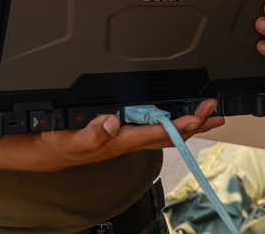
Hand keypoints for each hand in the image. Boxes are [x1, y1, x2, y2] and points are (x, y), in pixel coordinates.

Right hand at [32, 99, 224, 170]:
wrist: (49, 152)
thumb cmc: (60, 145)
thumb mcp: (69, 139)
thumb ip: (90, 134)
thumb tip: (112, 121)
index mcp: (119, 140)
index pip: (155, 132)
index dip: (178, 125)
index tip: (198, 116)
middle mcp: (128, 140)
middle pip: (169, 134)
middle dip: (195, 123)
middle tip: (215, 111)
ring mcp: (128, 138)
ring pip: (166, 132)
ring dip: (190, 124)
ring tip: (211, 116)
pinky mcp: (124, 134)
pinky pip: (155, 130)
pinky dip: (174, 123)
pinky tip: (183, 120)